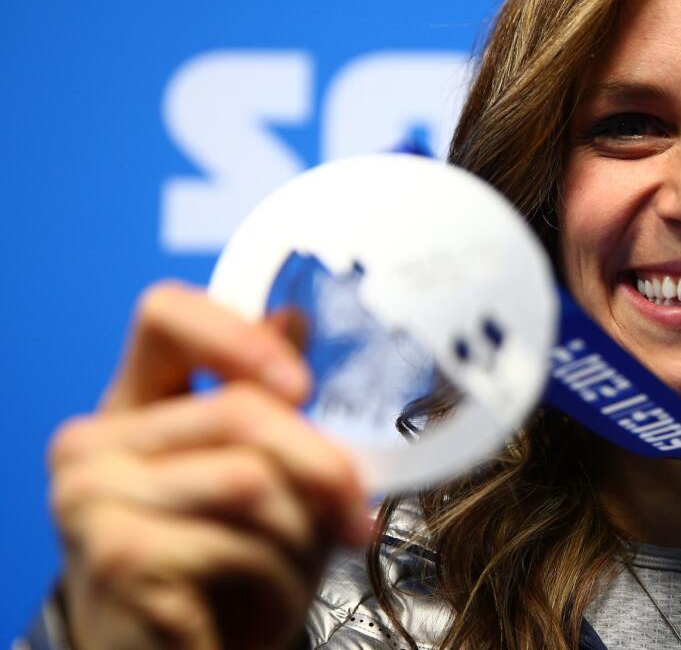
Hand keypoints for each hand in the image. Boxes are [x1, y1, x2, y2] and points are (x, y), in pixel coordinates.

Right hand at [48, 281, 371, 649]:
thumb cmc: (221, 566)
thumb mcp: (256, 473)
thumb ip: (266, 399)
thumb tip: (294, 317)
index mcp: (133, 404)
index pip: (165, 314)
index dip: (239, 335)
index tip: (302, 385)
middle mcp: (94, 443)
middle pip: (240, 408)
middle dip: (323, 466)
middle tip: (357, 511)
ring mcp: (93, 499)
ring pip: (251, 479)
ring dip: (305, 532)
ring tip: (302, 563)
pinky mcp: (116, 555)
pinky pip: (238, 543)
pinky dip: (280, 576)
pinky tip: (267, 597)